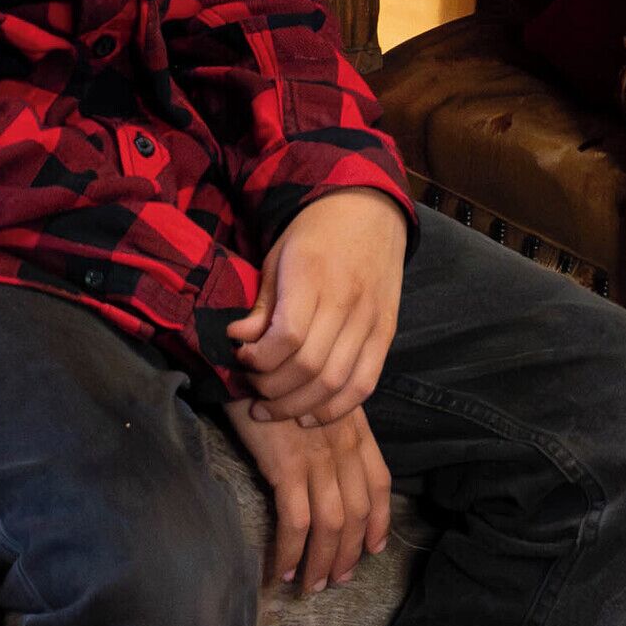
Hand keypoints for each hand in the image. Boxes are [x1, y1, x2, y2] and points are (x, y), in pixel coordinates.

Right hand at [232, 399, 391, 597]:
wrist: (247, 361)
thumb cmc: (277, 380)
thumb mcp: (318, 399)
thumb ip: (333, 429)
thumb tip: (329, 468)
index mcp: (356, 428)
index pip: (380, 482)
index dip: (380, 520)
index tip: (374, 548)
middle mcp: (345, 445)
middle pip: (358, 512)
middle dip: (350, 553)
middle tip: (337, 580)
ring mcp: (319, 457)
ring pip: (332, 524)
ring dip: (323, 562)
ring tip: (311, 586)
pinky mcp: (288, 466)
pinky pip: (297, 522)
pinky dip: (291, 551)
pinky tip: (282, 570)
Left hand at [233, 187, 407, 422]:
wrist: (369, 211)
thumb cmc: (315, 234)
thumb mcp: (277, 257)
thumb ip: (262, 305)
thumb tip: (239, 340)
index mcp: (314, 276)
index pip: (288, 337)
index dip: (258, 359)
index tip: (242, 357)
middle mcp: (347, 301)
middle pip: (309, 367)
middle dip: (272, 390)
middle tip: (253, 391)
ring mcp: (372, 319)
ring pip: (336, 382)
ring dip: (299, 406)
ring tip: (274, 410)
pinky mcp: (386, 333)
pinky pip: (365, 384)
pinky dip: (336, 408)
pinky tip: (310, 414)